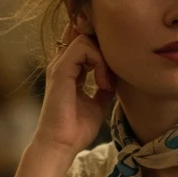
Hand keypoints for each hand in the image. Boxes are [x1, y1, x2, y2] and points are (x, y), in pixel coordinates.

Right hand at [32, 21, 115, 156]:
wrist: (61, 145)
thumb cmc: (76, 129)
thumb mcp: (98, 104)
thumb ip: (104, 87)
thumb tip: (117, 78)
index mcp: (69, 70)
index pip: (82, 41)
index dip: (101, 43)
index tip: (118, 63)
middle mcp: (62, 63)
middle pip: (81, 31)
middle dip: (103, 42)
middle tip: (115, 67)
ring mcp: (59, 65)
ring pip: (85, 37)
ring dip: (103, 58)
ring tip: (107, 83)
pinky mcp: (60, 70)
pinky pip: (83, 47)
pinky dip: (99, 63)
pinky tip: (103, 84)